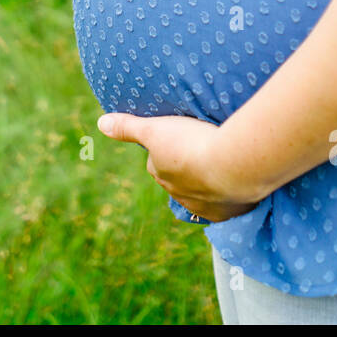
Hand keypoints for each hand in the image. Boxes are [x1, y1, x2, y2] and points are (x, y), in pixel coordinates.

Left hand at [96, 113, 262, 222]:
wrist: (234, 165)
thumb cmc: (191, 142)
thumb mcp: (155, 129)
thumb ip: (128, 127)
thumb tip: (100, 123)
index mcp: (161, 173)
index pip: (157, 161)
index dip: (167, 148)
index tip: (180, 138)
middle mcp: (179, 195)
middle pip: (179, 178)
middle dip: (187, 165)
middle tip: (202, 147)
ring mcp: (204, 207)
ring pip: (202, 192)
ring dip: (209, 180)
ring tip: (221, 163)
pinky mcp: (227, 214)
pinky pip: (225, 205)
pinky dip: (228, 194)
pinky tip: (236, 181)